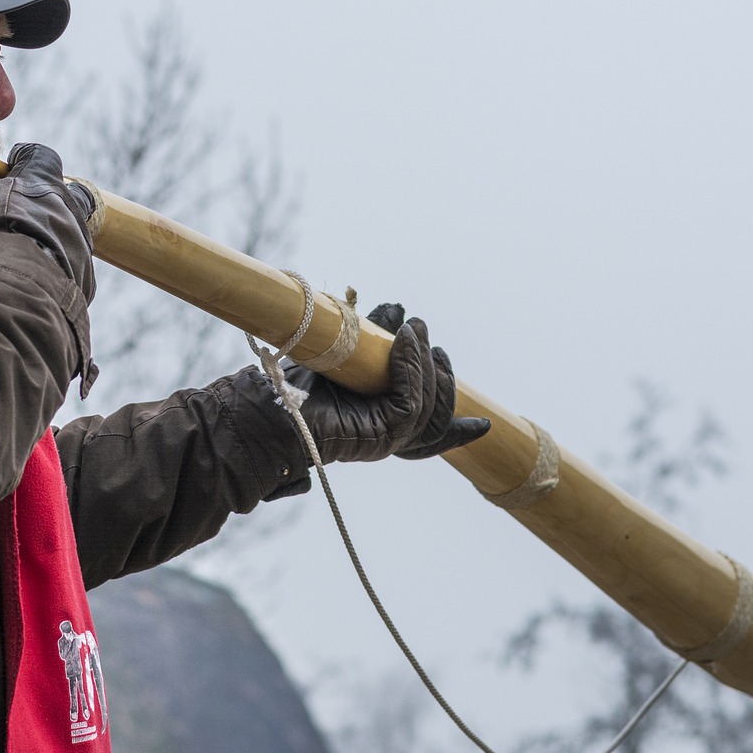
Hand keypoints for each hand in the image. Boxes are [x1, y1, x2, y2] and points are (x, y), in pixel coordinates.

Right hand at [0, 116, 96, 300]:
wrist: (14, 296)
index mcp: (42, 182)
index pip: (41, 155)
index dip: (24, 159)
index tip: (8, 169)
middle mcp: (68, 208)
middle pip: (65, 192)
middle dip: (46, 197)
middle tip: (20, 212)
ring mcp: (80, 243)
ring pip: (70, 229)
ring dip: (51, 233)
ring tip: (24, 250)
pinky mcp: (84, 277)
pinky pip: (73, 265)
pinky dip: (56, 266)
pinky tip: (34, 277)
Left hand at [282, 302, 490, 462]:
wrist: (271, 407)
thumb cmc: (299, 382)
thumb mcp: (348, 357)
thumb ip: (375, 347)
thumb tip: (398, 314)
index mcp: (379, 425)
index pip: (430, 434)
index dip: (457, 430)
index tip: (481, 425)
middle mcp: (387, 437)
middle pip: (436, 409)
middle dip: (439, 370)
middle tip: (422, 330)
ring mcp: (387, 438)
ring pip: (429, 401)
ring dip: (426, 359)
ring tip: (413, 327)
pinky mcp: (384, 434)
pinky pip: (413, 399)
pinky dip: (413, 365)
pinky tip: (404, 337)